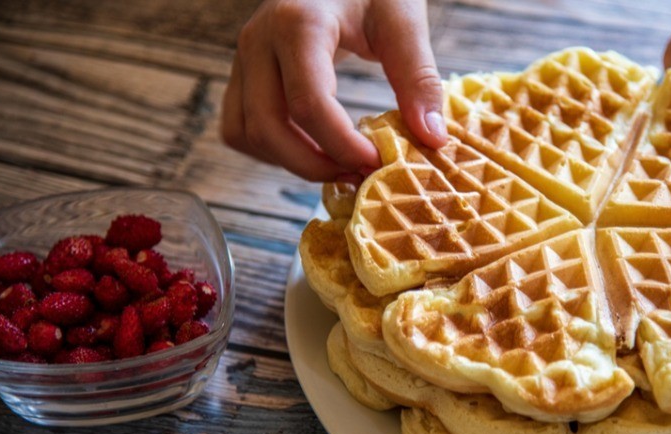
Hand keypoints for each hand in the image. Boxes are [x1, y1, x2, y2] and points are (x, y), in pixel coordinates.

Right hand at [221, 0, 447, 182]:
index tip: (378, 162)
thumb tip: (430, 139)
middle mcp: (259, 40)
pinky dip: (272, 151)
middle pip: (268, 127)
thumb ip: (418, 78)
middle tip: (358, 176)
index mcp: (299, 23)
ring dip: (290, 162)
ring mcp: (244, 57)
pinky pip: (240, 127)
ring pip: (247, 133)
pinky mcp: (242, 72)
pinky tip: (313, 149)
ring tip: (338, 166)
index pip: (309, 103)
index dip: (343, 146)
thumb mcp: (402, 20)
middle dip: (314, 165)